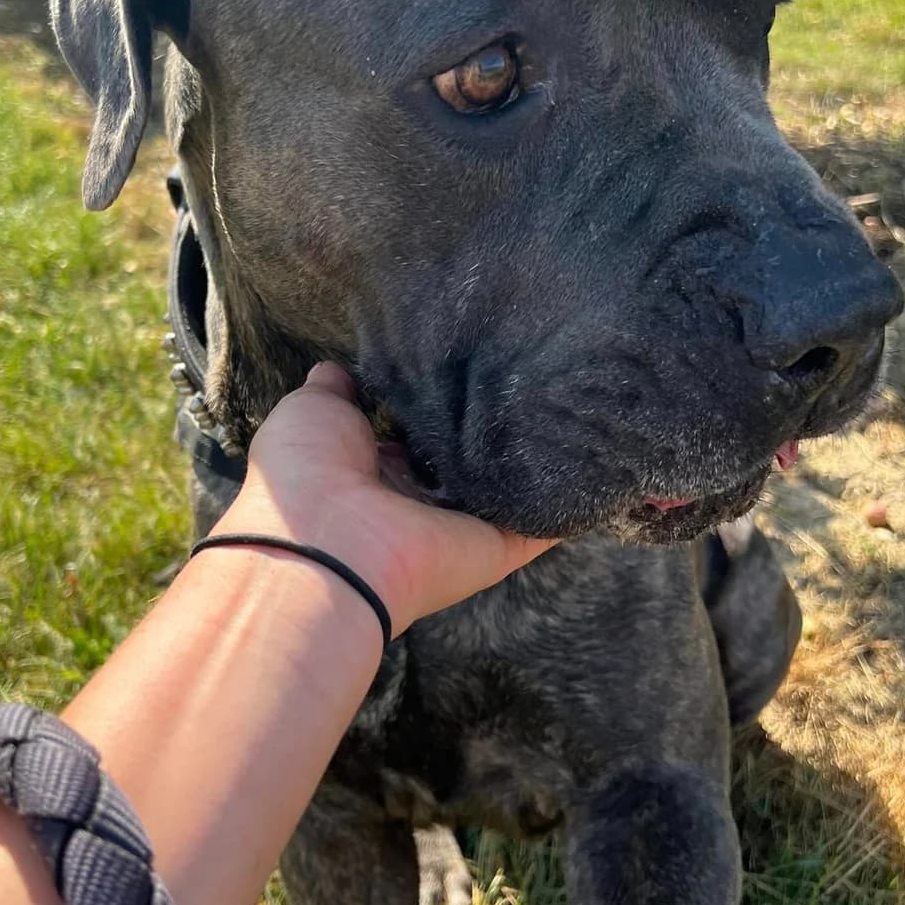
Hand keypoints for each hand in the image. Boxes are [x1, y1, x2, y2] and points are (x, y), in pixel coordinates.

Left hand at [210, 363, 554, 635]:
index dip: (438, 399)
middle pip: (465, 457)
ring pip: (507, 487)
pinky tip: (599, 457)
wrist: (323, 548)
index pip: (416, 432)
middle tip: (529, 365)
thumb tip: (338, 367)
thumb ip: (334, 390)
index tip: (468, 356)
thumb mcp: (310, 412)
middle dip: (491, 419)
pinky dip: (572, 499)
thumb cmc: (305, 475)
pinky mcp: (497, 546)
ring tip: (574, 398)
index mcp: (373, 471)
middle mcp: (418, 501)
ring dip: (536, 454)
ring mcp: (459, 526)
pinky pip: (544, 522)